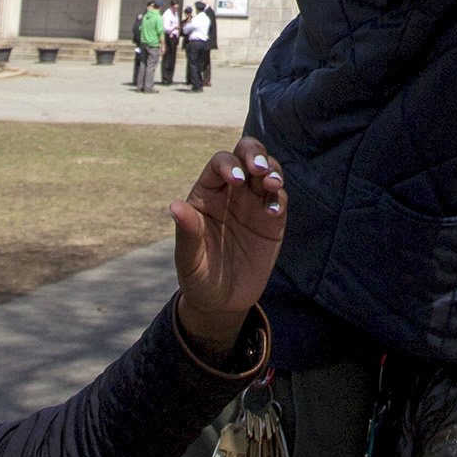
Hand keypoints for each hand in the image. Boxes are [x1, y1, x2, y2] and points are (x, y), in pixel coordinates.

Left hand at [170, 136, 285, 362]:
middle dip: (255, 154)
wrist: (221, 303)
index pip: (219, 163)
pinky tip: (274, 212)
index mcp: (207, 193)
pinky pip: (280, 199)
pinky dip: (280, 199)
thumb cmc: (198, 276)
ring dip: (273, 171)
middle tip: (259, 170)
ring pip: (268, 171)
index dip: (228, 165)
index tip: (235, 180)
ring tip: (271, 185)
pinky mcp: (273, 221)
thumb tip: (175, 206)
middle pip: (247, 154)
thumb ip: (187, 231)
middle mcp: (232, 192)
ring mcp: (254, 203)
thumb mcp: (189, 257)